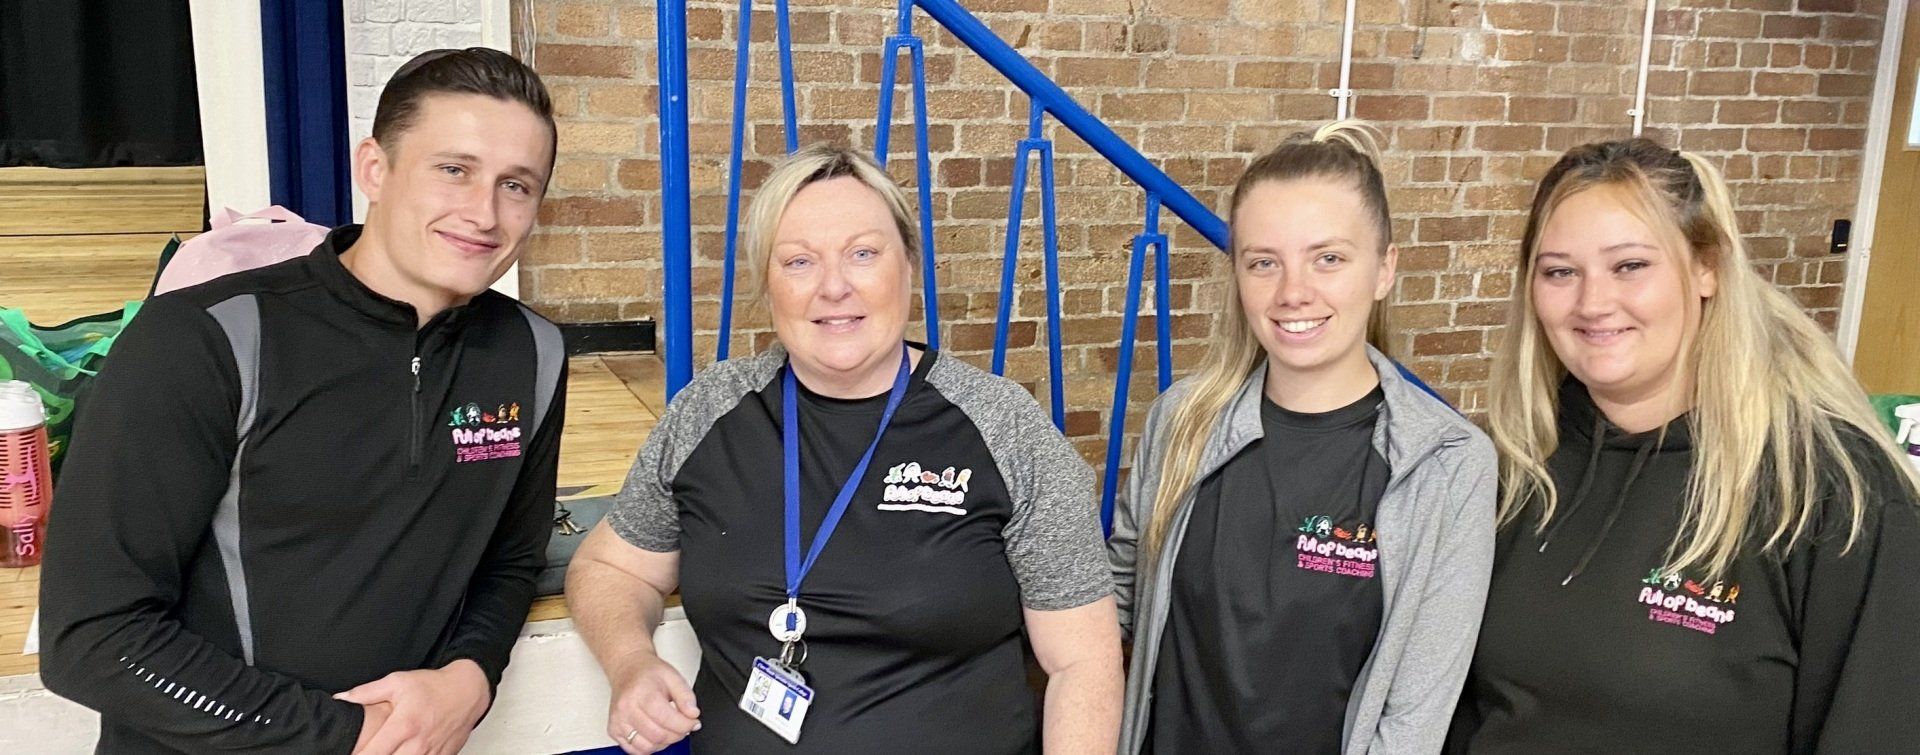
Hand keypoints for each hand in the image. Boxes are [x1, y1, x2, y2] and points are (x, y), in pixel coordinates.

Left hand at [337, 659, 491, 754]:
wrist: (468, 691)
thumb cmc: (433, 686)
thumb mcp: (397, 682)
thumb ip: (366, 692)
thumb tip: (340, 698)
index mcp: (403, 726)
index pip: (371, 754)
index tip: (348, 754)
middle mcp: (418, 744)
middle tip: (365, 752)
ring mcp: (432, 754)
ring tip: (386, 752)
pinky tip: (404, 753)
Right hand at [606, 651, 699, 753]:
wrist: (627, 670)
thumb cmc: (648, 673)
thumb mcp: (673, 677)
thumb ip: (686, 696)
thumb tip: (693, 714)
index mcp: (641, 693)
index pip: (666, 718)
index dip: (685, 724)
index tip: (693, 722)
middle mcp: (626, 708)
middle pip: (658, 735)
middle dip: (677, 734)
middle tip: (683, 725)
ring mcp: (618, 721)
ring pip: (647, 747)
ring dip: (664, 742)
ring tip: (668, 729)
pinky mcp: (614, 731)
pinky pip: (634, 750)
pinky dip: (649, 747)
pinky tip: (655, 734)